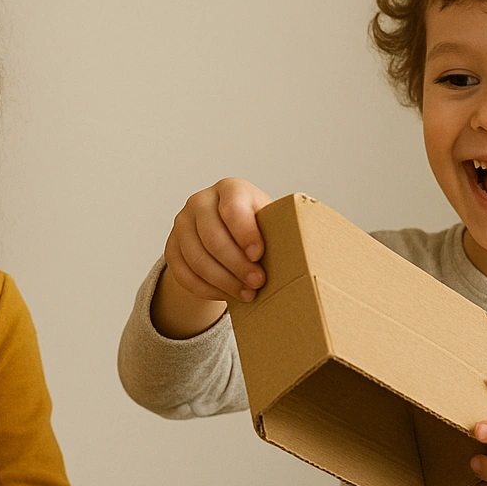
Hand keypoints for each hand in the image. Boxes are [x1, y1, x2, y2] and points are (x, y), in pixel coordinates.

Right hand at [151, 177, 272, 338]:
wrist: (225, 229)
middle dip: (236, 265)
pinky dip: (206, 289)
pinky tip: (225, 296)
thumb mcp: (268, 220)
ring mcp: (182, 223)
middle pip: (212, 237)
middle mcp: (201, 201)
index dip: (246, 234)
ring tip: (246, 295)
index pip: (233, 209)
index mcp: (230, 189)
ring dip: (223, 281)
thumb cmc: (256, 226)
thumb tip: (315, 253)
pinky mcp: (172, 246)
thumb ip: (281, 229)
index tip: (259, 256)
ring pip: (197, 258)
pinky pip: (183, 273)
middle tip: (258, 284)